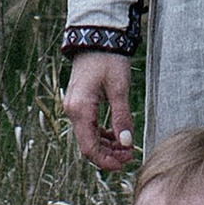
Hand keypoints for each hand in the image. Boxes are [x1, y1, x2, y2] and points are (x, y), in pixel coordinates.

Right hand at [62, 49, 137, 171]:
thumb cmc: (108, 60)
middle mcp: (73, 111)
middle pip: (88, 144)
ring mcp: (75, 108)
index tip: (122, 166)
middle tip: (130, 157)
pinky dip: (103, 135)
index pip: (88, 146)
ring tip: (127, 148)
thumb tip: (126, 143)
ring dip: (107, 146)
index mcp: (80, 109)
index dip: (105, 161)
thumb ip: (122, 117)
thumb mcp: (119, 88)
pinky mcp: (80, 104)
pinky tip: (118, 136)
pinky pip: (89, 126)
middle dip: (108, 155)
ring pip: (89, 137)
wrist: (97, 38)